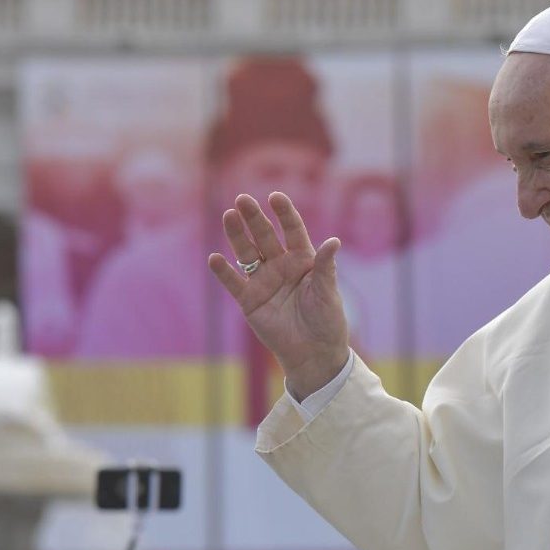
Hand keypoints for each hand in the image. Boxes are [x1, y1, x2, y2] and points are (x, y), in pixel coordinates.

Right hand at [209, 192, 349, 399]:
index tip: (275, 196)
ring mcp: (263, 281)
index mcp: (304, 260)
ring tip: (228, 216)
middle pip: (265, 236)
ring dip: (237, 236)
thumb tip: (334, 241)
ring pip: (247, 253)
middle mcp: (281, 266)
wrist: (314, 353)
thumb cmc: (327, 321)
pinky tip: (215, 258)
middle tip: (243, 199)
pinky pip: (234, 283)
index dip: (284, 213)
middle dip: (254, 218)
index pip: (292, 230)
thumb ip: (326, 266)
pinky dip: (223, 272)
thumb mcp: (328, 292)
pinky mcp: (249, 301)